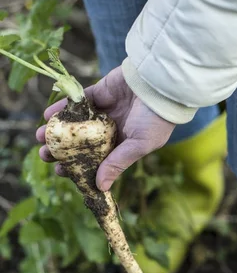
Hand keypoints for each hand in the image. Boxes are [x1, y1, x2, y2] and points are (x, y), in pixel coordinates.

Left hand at [36, 65, 175, 190]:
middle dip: (62, 149)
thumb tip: (100, 188)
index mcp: (122, 146)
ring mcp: (103, 111)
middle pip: (81, 143)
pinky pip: (76, 102)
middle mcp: (110, 130)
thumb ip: (117, 163)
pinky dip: (62, 108)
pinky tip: (48, 115)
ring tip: (40, 137)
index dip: (78, 166)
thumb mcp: (139, 145)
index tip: (62, 171)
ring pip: (75, 123)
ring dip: (57, 130)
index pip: (96, 160)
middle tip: (44, 155)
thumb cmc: (156, 119)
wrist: (160, 84)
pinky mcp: (98, 93)